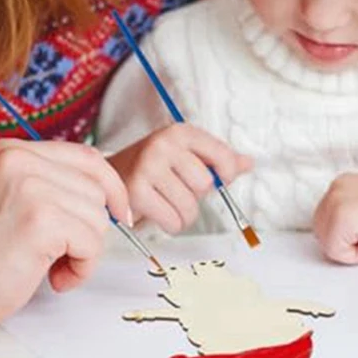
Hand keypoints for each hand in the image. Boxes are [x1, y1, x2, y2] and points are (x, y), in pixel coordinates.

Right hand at [0, 139, 129, 331]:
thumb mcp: (13, 199)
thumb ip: (51, 184)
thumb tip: (109, 193)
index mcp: (12, 150)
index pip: (87, 156)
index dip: (111, 186)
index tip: (118, 212)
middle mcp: (21, 160)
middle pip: (97, 189)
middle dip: (91, 228)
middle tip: (63, 254)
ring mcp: (32, 187)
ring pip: (98, 217)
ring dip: (84, 252)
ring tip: (51, 267)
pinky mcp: (41, 220)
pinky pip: (91, 242)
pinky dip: (81, 267)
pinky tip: (53, 278)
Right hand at [109, 124, 251, 233]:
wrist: (109, 176)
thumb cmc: (154, 168)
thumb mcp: (186, 156)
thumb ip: (218, 160)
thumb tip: (249, 163)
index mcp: (182, 132)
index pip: (223, 157)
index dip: (227, 174)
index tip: (219, 179)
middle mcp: (164, 144)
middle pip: (205, 185)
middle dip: (196, 197)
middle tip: (178, 191)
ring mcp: (149, 166)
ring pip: (189, 208)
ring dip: (182, 215)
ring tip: (167, 204)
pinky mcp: (136, 190)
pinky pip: (172, 220)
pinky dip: (169, 224)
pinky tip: (156, 212)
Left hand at [313, 173, 357, 264]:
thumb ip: (349, 214)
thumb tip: (333, 233)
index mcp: (342, 184)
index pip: (325, 222)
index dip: (349, 235)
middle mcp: (336, 188)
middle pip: (321, 233)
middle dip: (346, 242)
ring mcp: (337, 200)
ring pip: (327, 244)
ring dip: (352, 248)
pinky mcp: (342, 218)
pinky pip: (337, 252)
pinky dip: (357, 255)